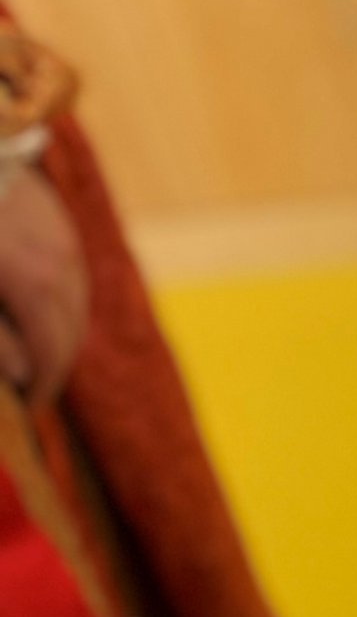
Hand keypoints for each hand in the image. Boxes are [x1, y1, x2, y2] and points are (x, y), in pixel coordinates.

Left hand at [0, 167, 87, 406]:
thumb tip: (21, 372)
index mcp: (35, 284)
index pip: (52, 354)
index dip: (42, 387)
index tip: (29, 407)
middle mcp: (61, 261)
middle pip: (71, 329)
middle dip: (56, 364)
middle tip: (36, 388)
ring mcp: (60, 231)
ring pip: (76, 298)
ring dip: (61, 330)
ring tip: (40, 350)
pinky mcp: (50, 209)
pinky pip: (70, 268)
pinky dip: (61, 297)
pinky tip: (41, 301)